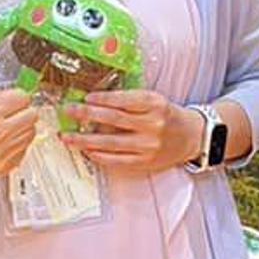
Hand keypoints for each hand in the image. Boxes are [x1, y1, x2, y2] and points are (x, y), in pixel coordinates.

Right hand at [0, 31, 40, 176]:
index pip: (22, 97)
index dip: (12, 97)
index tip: (1, 100)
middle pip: (32, 114)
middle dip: (19, 111)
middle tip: (3, 113)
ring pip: (32, 131)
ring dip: (21, 127)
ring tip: (3, 126)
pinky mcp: (4, 166)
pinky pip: (26, 149)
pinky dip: (17, 144)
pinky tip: (2, 141)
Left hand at [70, 89, 203, 177]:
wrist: (192, 137)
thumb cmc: (167, 115)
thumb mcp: (154, 100)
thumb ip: (129, 100)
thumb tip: (94, 102)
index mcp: (154, 104)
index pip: (124, 99)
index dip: (103, 98)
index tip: (86, 97)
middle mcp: (152, 124)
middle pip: (113, 119)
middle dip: (86, 115)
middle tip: (68, 111)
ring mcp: (148, 146)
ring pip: (110, 142)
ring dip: (85, 140)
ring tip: (67, 137)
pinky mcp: (145, 162)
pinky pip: (116, 160)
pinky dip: (98, 156)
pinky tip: (86, 151)